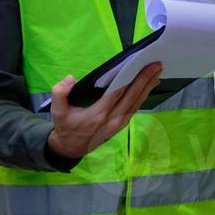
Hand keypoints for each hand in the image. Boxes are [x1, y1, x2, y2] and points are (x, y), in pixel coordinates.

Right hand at [46, 62, 163, 160]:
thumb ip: (60, 92)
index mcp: (98, 114)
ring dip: (147, 88)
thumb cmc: (65, 126)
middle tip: (157, 65)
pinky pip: (134, 109)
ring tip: (157, 73)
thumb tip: (71, 78)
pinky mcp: (120, 126)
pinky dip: (142, 97)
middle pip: (132, 97)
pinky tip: (148, 87)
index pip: (118, 93)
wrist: (69, 148)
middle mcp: (112, 120)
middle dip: (145, 80)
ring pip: (136, 104)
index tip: (141, 66)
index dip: (132, 79)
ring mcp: (118, 124)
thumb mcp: (56, 110)